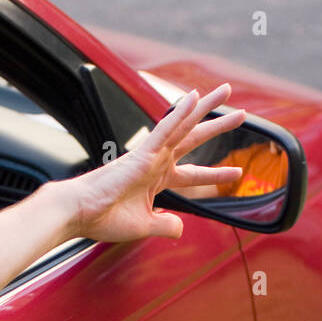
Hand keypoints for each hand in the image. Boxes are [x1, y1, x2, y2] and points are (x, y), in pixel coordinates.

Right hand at [66, 83, 245, 242]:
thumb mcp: (144, 227)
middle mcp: (156, 163)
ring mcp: (150, 155)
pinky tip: (194, 98)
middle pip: (194, 139)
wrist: (80, 213)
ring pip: (184, 126)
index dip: (216, 173)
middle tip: (241, 113)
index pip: (194, 174)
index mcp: (156, 180)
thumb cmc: (103, 218)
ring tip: (226, 92)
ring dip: (206, 109)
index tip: (237, 172)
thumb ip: (165, 226)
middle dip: (217, 126)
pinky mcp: (141, 154)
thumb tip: (180, 227)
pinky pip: (165, 129)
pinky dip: (180, 114)